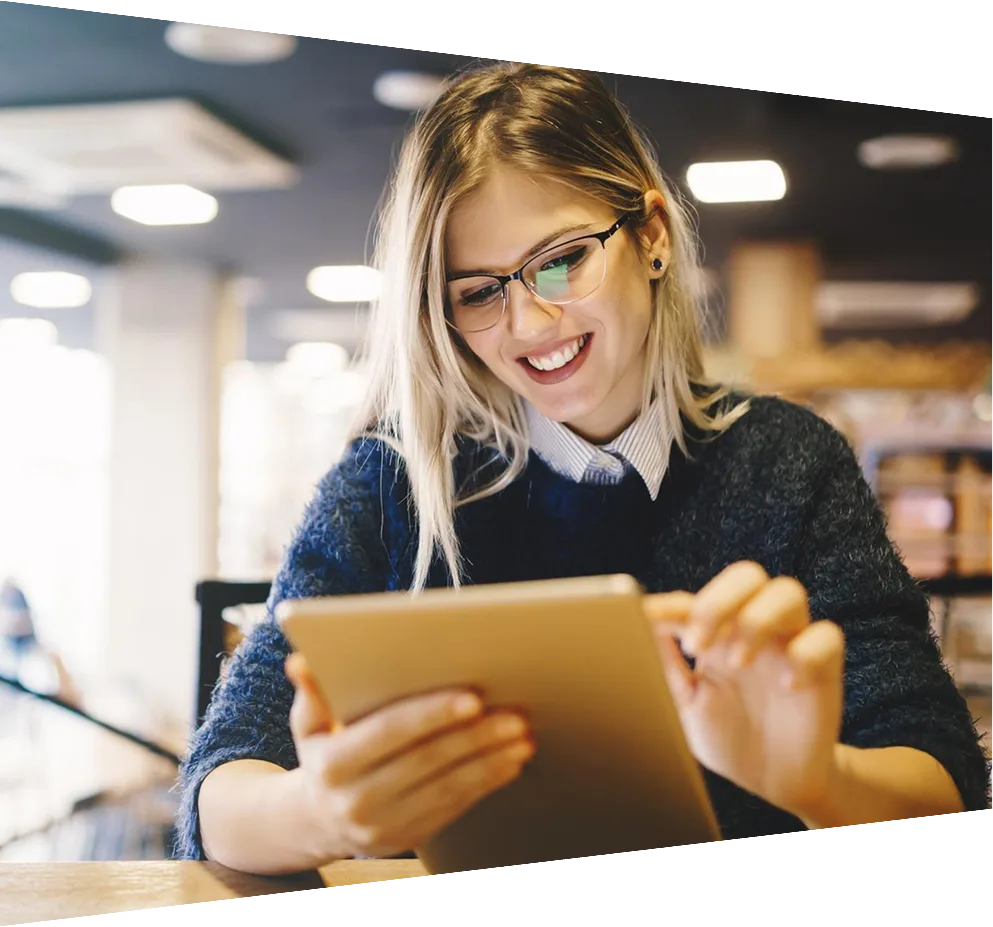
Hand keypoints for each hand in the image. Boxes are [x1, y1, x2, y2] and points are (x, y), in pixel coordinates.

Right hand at [284, 653, 533, 859]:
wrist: (318, 821)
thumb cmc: (323, 754)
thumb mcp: (308, 724)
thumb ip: (312, 691)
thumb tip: (300, 661)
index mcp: (332, 765)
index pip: (389, 733)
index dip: (431, 714)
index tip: (472, 697)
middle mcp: (357, 800)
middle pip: (428, 760)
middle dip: (475, 735)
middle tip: (514, 713)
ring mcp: (386, 826)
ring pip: (449, 786)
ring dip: (491, 759)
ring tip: (522, 734)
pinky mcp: (412, 838)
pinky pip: (457, 806)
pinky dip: (488, 782)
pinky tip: (511, 760)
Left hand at [644, 561, 844, 819]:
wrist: (774, 783)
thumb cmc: (727, 737)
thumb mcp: (686, 705)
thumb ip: (665, 667)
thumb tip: (636, 628)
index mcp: (717, 633)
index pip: (695, 600)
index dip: (671, 605)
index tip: (647, 618)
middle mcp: (754, 629)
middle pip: (746, 576)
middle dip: (718, 601)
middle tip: (697, 644)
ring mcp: (790, 644)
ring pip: (788, 592)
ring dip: (758, 620)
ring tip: (738, 663)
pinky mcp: (824, 669)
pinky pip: (827, 637)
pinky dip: (805, 655)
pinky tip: (787, 686)